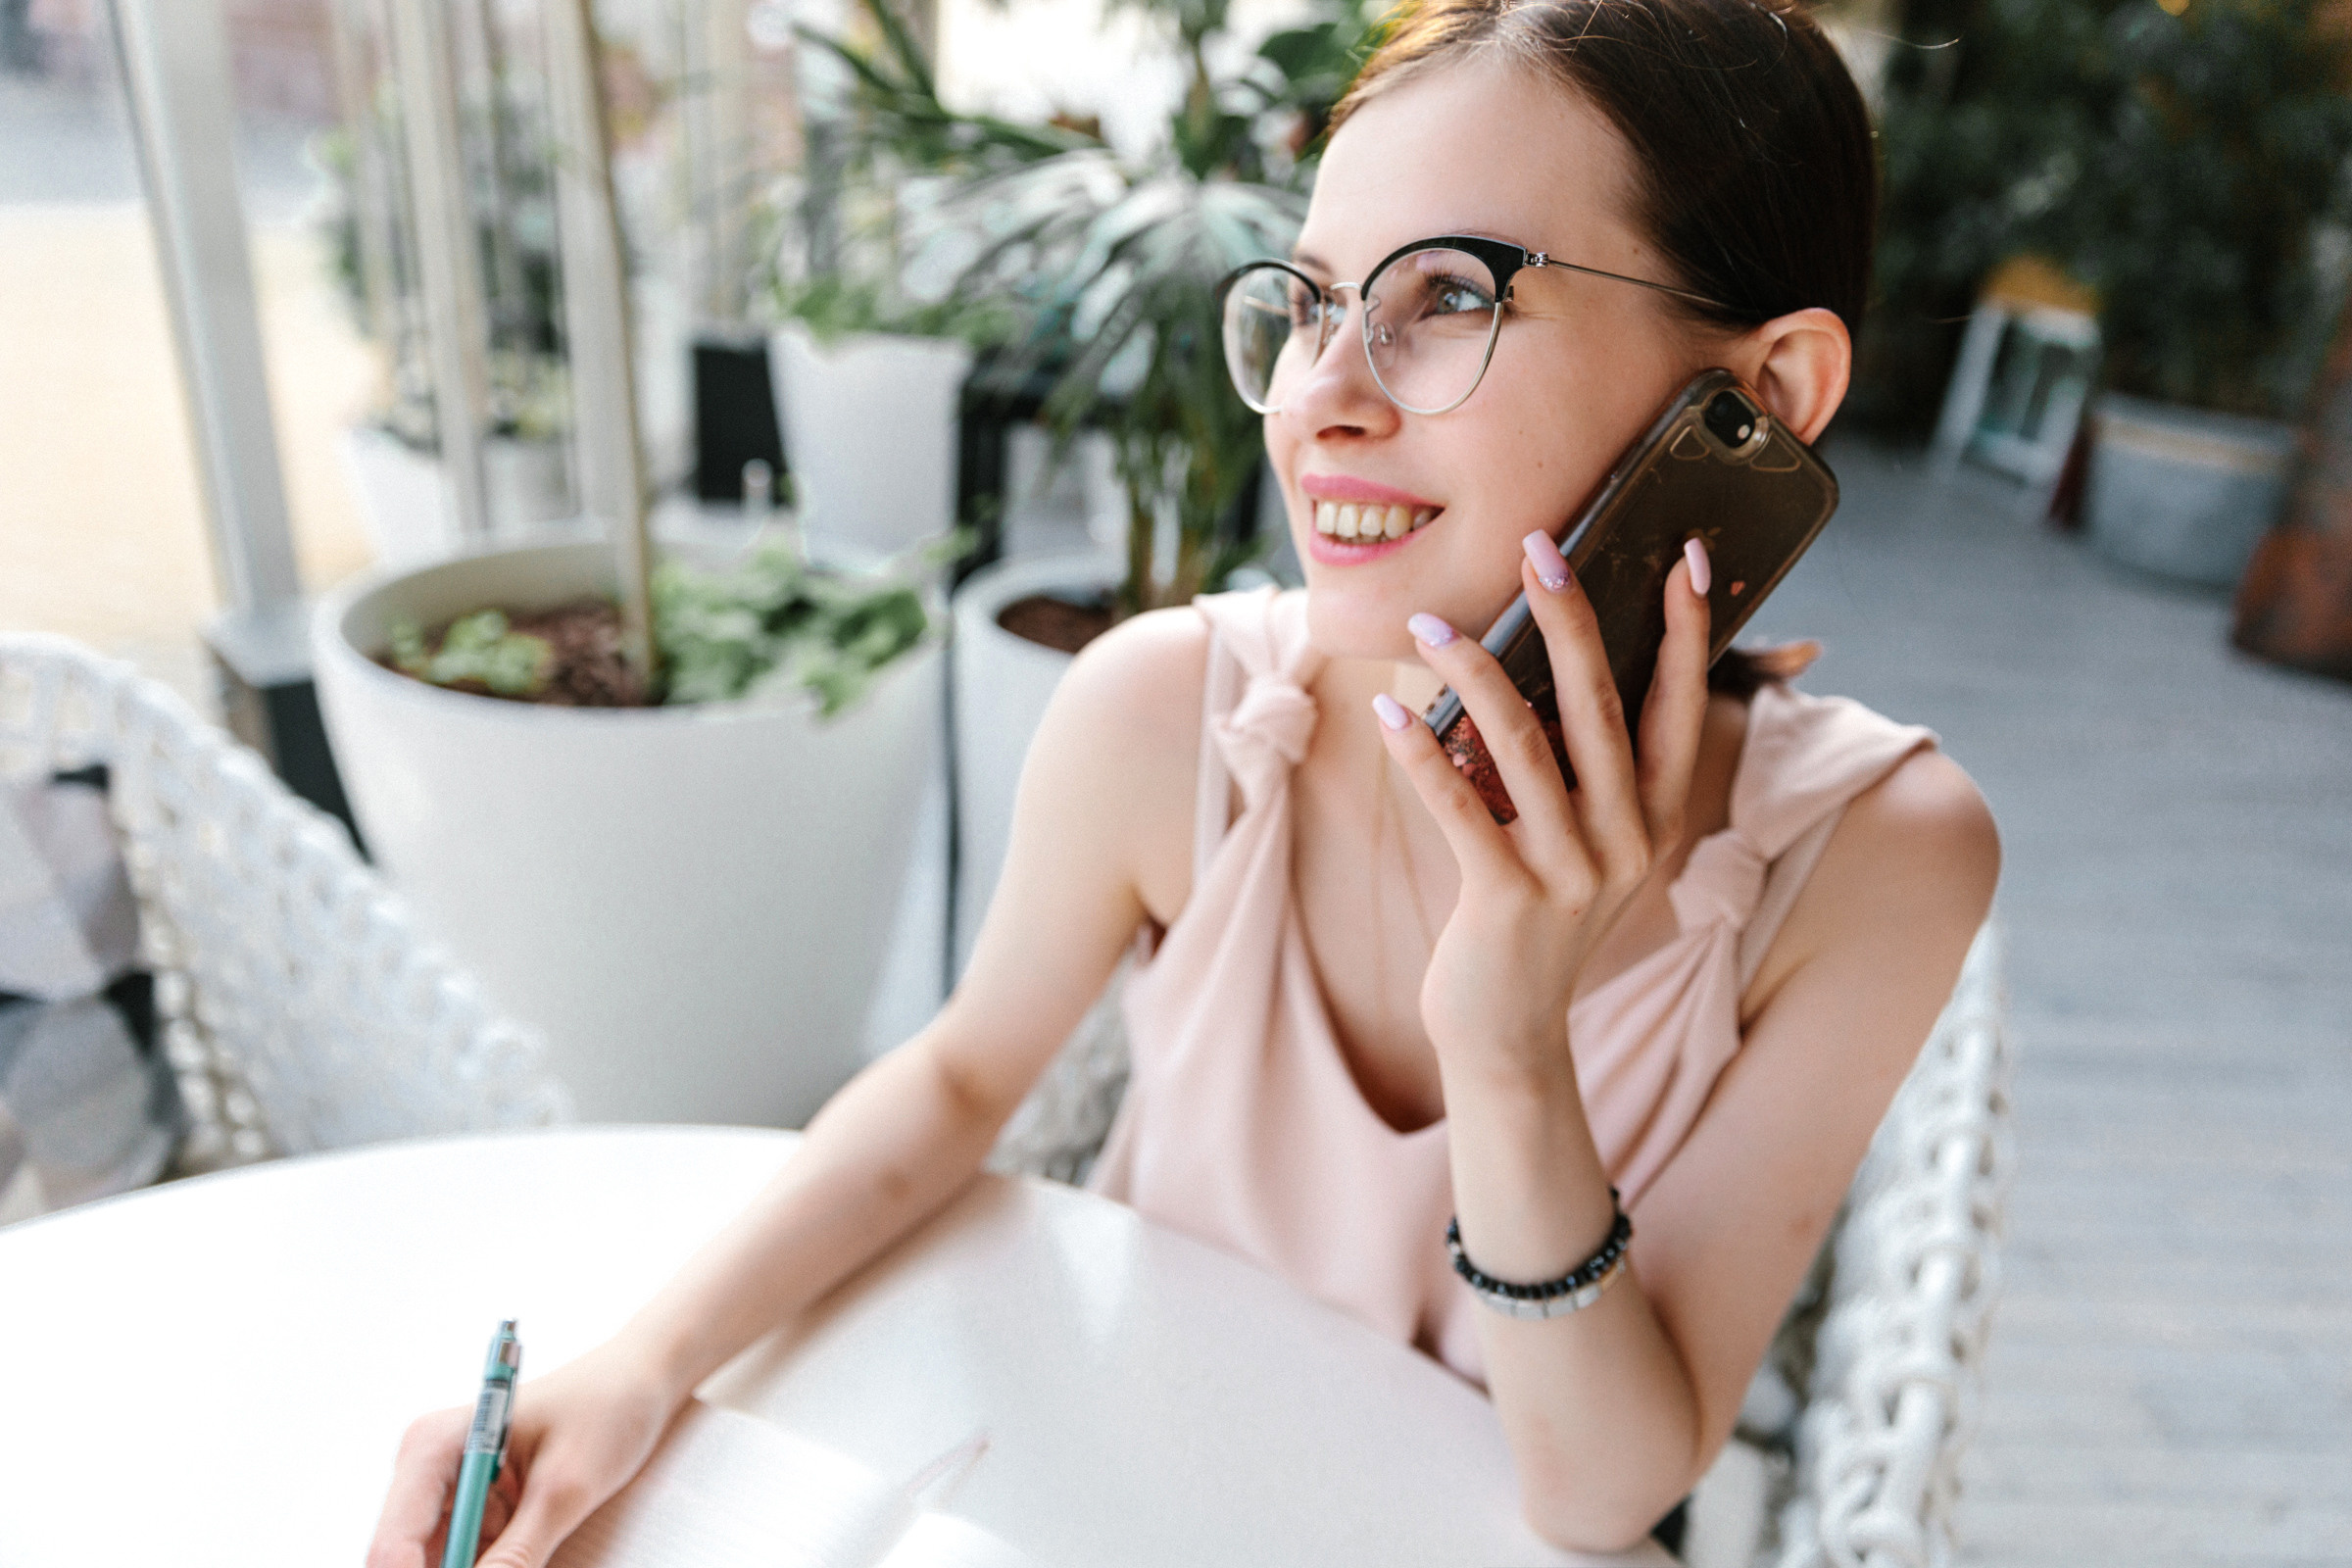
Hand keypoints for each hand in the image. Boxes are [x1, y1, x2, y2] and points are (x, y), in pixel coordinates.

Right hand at [366, 1338, 680, 1567]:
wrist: (638, 1381)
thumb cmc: (607, 1408)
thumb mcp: (567, 1486)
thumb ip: (521, 1551)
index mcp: (434, 1446)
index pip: (393, 1544)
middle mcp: (429, 1472)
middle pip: (407, 1562)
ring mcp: (450, 1497)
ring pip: (436, 1565)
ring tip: (531, 1549)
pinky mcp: (477, 1515)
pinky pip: (469, 1561)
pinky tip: (529, 1558)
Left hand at [1373, 533, 1712, 1080]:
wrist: (1509, 1035)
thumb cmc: (1533, 920)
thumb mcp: (1579, 846)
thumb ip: (1576, 773)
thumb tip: (1532, 667)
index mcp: (1655, 818)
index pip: (1680, 707)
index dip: (1686, 632)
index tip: (1685, 556)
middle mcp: (1627, 841)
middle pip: (1600, 707)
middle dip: (1570, 620)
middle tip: (1540, 548)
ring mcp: (1572, 873)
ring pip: (1523, 745)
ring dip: (1471, 673)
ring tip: (1428, 623)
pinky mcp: (1508, 900)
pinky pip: (1460, 806)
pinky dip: (1420, 752)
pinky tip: (1387, 711)